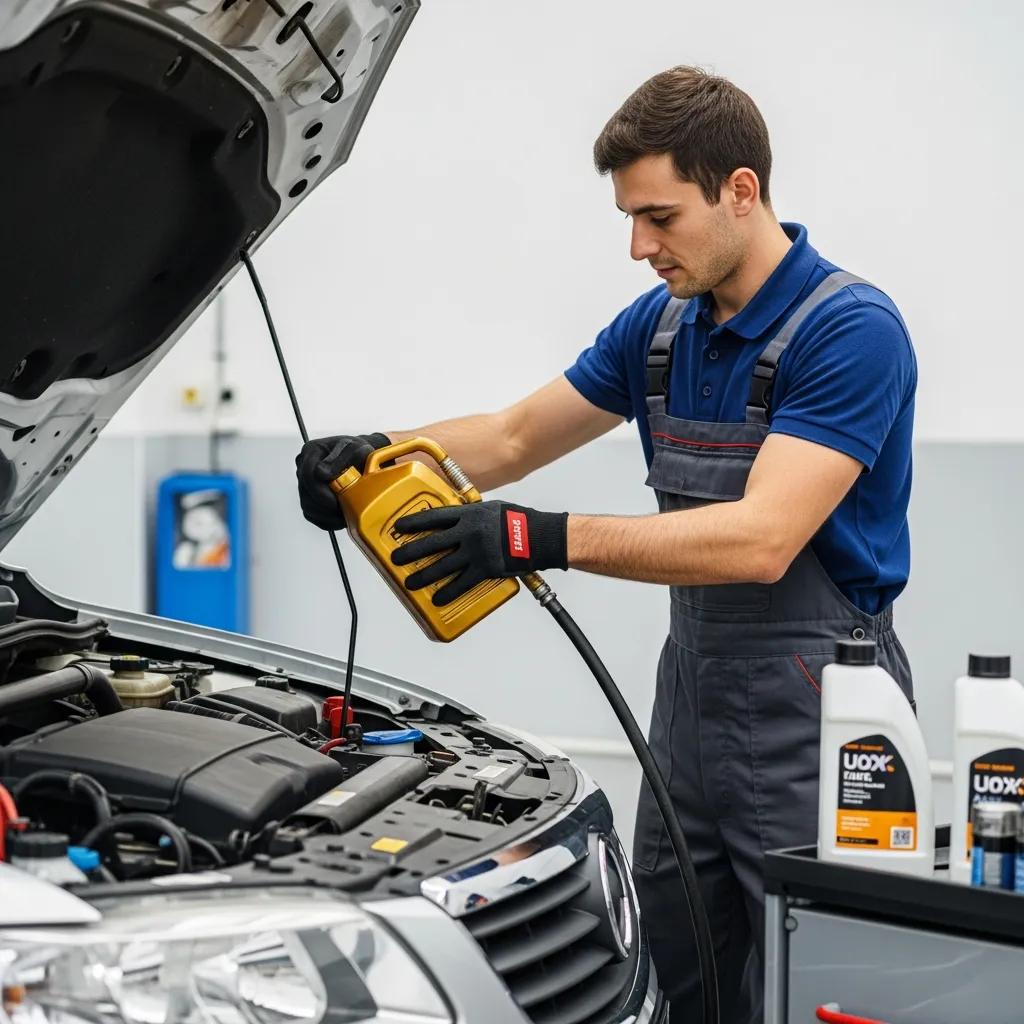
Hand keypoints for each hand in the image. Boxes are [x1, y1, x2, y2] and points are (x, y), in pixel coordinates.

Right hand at [295, 432, 390, 529]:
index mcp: (312, 451)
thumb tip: (320, 472)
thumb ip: (338, 458)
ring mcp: (306, 483)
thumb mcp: (354, 448)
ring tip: (345, 515)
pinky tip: (341, 518)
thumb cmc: (359, 451)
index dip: (320, 492)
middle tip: (343, 510)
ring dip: (327, 515)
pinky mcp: (310, 498)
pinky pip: (313, 515)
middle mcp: (304, 467)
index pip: (308, 475)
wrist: (363, 459)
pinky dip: (327, 520)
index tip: (336, 499)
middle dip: (326, 506)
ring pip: (308, 507)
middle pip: (306, 494)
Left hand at [391, 501, 567, 605]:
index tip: (399, 528)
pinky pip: (462, 583)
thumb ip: (471, 515)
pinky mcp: (485, 569)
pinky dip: (449, 592)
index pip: (434, 517)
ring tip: (410, 583)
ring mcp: (475, 552)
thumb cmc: (517, 520)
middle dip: (411, 552)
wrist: (539, 537)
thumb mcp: (490, 508)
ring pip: (442, 566)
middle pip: (432, 543)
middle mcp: (468, 533)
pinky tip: (438, 599)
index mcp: (468, 514)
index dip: (414, 523)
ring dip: (423, 576)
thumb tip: (455, 520)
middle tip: (396, 559)